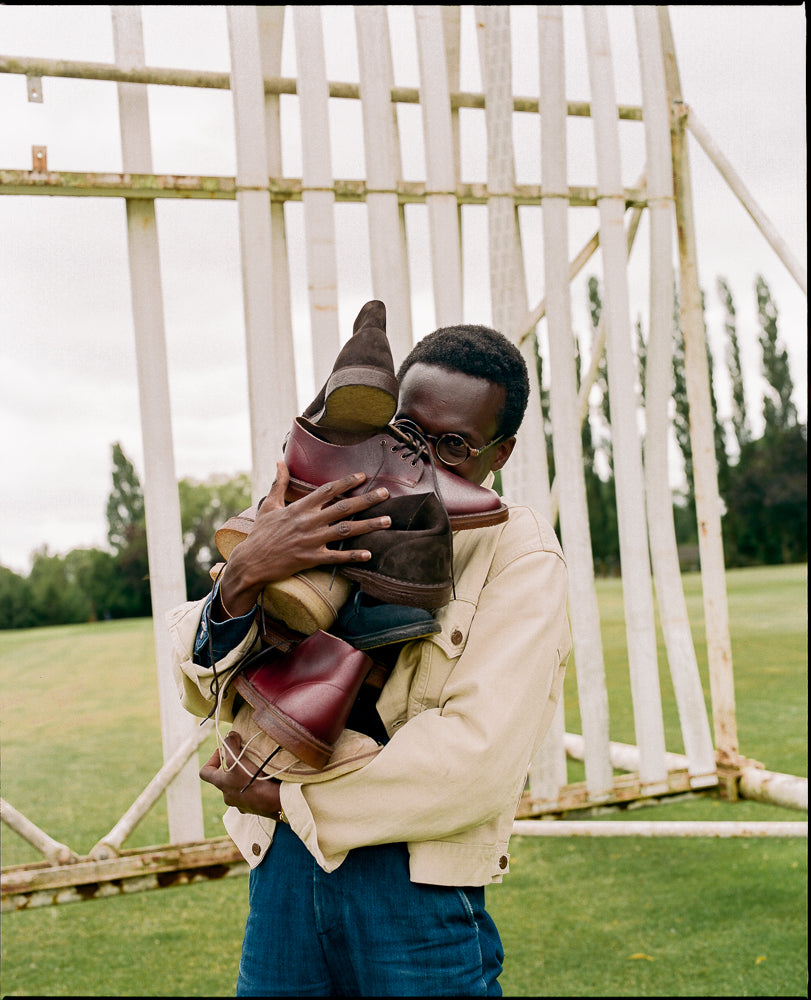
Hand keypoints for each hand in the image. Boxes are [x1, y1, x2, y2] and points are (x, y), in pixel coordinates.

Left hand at [199, 731, 283, 817]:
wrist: (272, 801)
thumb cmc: (252, 779)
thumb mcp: (237, 758)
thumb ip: (230, 744)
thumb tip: (228, 735)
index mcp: (220, 783)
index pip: (204, 772)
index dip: (211, 760)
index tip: (223, 752)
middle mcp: (226, 796)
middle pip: (223, 779)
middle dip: (231, 768)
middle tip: (243, 759)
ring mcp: (238, 803)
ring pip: (237, 788)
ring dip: (243, 779)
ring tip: (255, 770)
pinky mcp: (251, 808)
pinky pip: (249, 796)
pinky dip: (253, 788)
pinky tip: (263, 782)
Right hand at [220, 461, 390, 615]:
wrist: (250, 561)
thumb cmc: (260, 534)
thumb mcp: (269, 506)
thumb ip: (278, 483)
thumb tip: (279, 461)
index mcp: (299, 508)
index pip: (327, 490)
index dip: (346, 481)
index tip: (363, 476)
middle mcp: (308, 522)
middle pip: (343, 508)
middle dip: (366, 500)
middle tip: (386, 494)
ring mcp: (311, 541)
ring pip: (345, 531)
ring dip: (368, 525)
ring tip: (388, 521)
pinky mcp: (311, 559)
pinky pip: (336, 557)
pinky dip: (353, 556)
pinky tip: (369, 553)